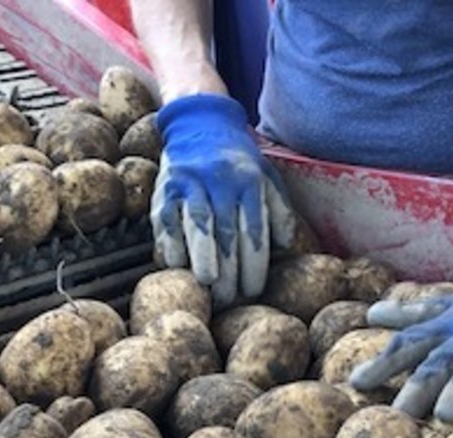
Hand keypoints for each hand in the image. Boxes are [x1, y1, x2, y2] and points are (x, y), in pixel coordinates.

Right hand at [153, 93, 296, 307]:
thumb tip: (287, 245)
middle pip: (226, 233)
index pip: (254, 230)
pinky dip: (171, 246)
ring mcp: (191, 183)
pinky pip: (167, 221)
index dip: (253, 264)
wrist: (199, 122)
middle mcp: (221, 181)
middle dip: (229, 270)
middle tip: (229, 299)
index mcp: (249, 182)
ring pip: (198, 225)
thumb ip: (279, 210)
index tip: (253, 291)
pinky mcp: (165, 188)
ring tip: (206, 285)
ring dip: (202, 258)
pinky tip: (177, 267)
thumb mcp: (265, 176)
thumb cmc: (237, 160)